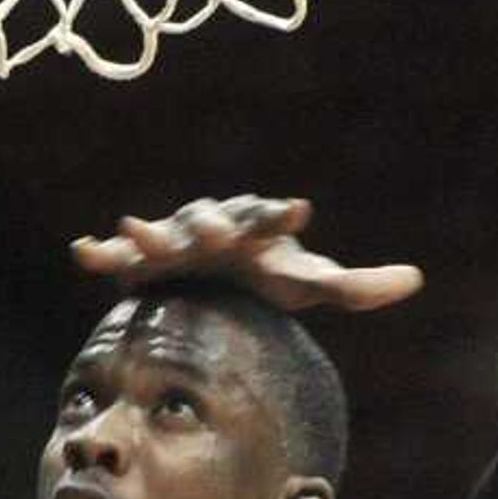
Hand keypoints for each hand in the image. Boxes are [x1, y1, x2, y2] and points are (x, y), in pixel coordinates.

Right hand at [72, 196, 421, 314]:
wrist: (209, 274)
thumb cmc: (263, 275)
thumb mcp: (307, 284)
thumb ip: (356, 287)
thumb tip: (415, 281)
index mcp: (254, 229)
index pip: (271, 218)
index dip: (283, 216)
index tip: (302, 212)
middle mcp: (212, 227)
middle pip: (212, 219)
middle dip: (213, 223)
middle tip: (215, 231)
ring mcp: (172, 241)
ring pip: (161, 231)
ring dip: (149, 231)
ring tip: (131, 229)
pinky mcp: (139, 262)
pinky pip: (116, 257)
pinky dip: (100, 253)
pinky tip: (82, 251)